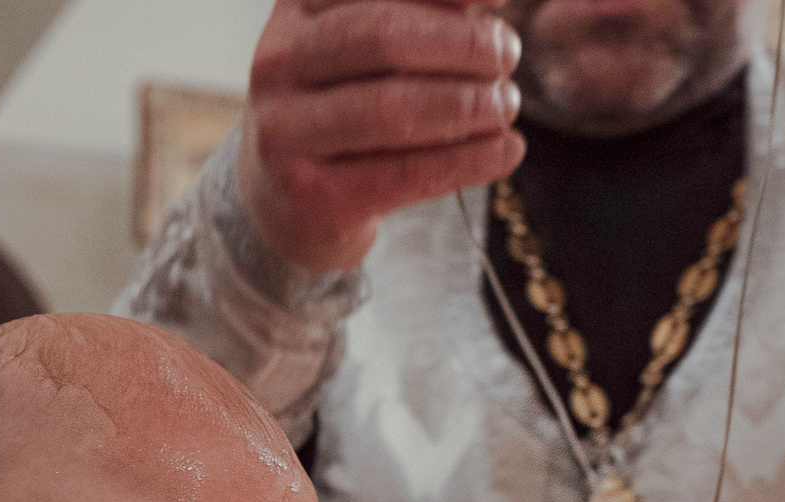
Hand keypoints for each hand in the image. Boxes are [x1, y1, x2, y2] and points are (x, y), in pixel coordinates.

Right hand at [242, 0, 525, 272]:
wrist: (288, 199)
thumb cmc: (345, 104)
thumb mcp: (368, 46)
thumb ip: (422, 13)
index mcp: (296, 7)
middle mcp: (277, 61)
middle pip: (382, 36)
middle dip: (462, 43)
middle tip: (507, 54)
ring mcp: (285, 131)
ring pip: (393, 107)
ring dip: (468, 104)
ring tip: (506, 104)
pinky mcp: (311, 195)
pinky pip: (406, 173)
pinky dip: (469, 160)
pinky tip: (507, 149)